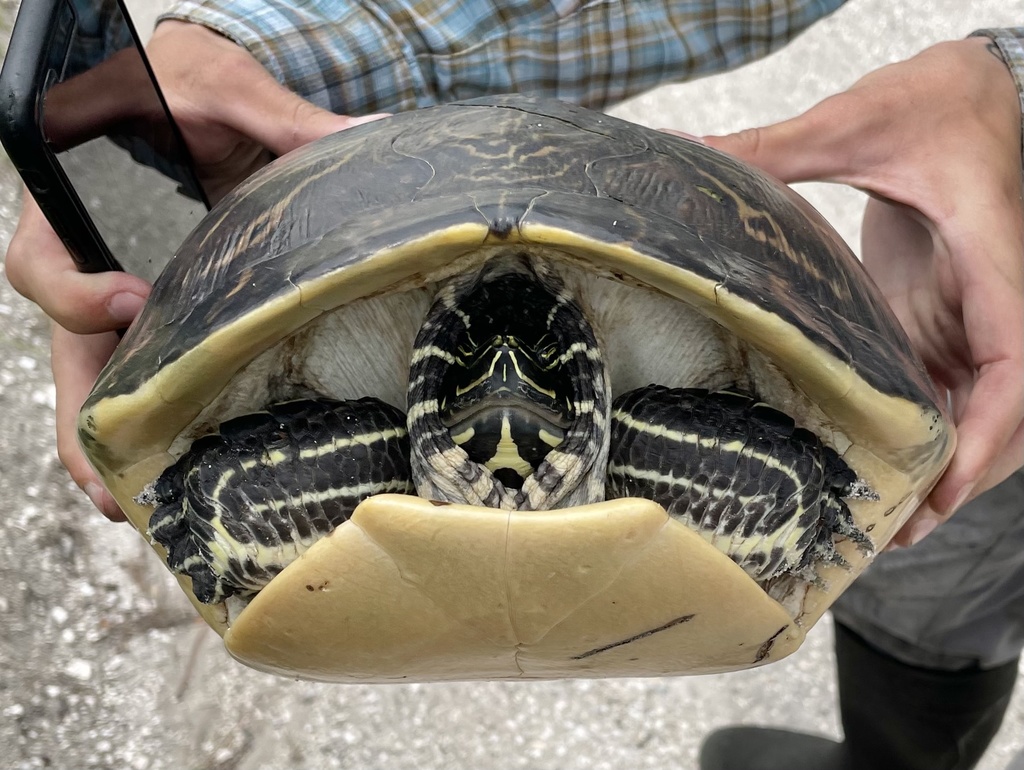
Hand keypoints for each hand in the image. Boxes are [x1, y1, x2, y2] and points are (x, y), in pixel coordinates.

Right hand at [4, 20, 386, 519]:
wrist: (195, 95)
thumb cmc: (192, 84)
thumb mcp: (227, 90)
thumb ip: (282, 120)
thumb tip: (369, 138)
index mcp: (75, 200)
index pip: (39, 257)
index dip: (69, 290)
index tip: (127, 303)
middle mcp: (90, 259)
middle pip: (64, 350)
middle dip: (82, 419)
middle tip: (109, 482)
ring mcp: (124, 293)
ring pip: (98, 378)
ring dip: (112, 444)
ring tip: (135, 507)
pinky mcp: (162, 313)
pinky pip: (143, 371)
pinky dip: (156, 420)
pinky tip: (184, 465)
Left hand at [697, 38, 1023, 545]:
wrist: (976, 87)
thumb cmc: (933, 101)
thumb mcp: (853, 121)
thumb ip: (773, 144)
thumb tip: (687, 152)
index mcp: (989, 256)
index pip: (1011, 357)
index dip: (990, 426)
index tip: (950, 479)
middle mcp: (990, 297)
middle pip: (1003, 408)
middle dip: (963, 472)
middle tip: (897, 529)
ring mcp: (969, 311)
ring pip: (978, 407)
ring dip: (945, 464)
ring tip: (888, 519)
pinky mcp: (944, 311)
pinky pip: (947, 384)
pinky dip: (926, 431)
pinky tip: (880, 462)